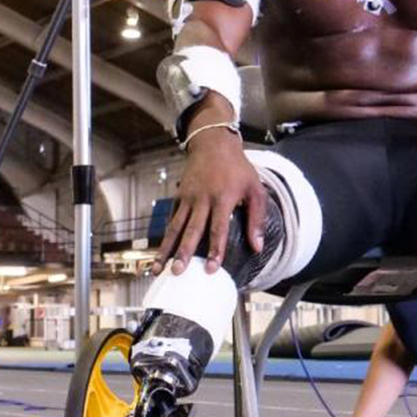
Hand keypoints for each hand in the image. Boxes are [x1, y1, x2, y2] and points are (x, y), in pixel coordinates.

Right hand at [152, 128, 263, 274]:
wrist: (213, 144)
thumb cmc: (238, 169)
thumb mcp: (255, 190)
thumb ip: (257, 219)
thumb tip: (257, 247)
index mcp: (223, 198)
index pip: (218, 229)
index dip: (215, 250)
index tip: (211, 269)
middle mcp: (202, 199)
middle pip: (192, 230)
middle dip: (184, 253)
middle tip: (178, 272)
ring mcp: (187, 198)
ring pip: (175, 227)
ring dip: (167, 249)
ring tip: (159, 268)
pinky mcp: (178, 196)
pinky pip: (171, 218)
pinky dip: (166, 235)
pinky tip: (161, 252)